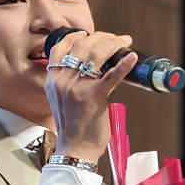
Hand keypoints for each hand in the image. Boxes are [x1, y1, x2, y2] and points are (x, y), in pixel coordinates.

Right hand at [45, 30, 137, 161]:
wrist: (75, 150)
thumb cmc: (72, 126)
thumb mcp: (61, 99)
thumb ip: (68, 82)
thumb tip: (88, 66)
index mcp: (52, 80)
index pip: (61, 47)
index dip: (76, 36)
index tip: (89, 34)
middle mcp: (62, 80)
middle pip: (82, 46)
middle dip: (101, 38)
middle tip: (115, 39)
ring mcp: (78, 88)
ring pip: (96, 54)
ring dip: (113, 44)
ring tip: (124, 42)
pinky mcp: (94, 97)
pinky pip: (111, 76)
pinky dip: (124, 65)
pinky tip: (132, 57)